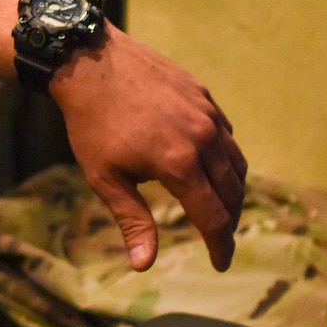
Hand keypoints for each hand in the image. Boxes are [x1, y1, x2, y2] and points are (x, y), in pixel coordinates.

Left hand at [50, 26, 246, 271]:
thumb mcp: (104, 177)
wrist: (90, 62)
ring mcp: (208, 114)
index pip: (213, 217)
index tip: (221, 264)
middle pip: (232, 193)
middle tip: (220, 239)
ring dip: (233, 191)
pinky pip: (227, 135)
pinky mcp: (205, 96)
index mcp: (180, 164)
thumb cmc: (92, 123)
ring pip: (236, 163)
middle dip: (228, 222)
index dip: (220, 246)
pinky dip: (226, 158)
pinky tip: (212, 167)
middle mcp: (204, 139)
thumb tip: (144, 265)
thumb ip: (132, 220)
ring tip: (220, 208)